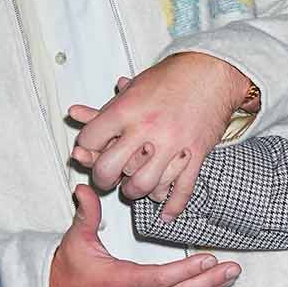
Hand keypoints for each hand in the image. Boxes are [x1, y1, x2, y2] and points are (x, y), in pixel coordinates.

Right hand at [48, 185, 239, 286]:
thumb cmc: (66, 270)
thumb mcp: (75, 239)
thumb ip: (86, 213)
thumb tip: (85, 189)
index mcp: (118, 282)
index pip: (161, 278)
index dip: (188, 270)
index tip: (210, 258)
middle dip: (209, 282)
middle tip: (232, 270)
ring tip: (226, 280)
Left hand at [68, 53, 251, 217]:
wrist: (211, 72)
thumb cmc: (172, 78)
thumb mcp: (134, 88)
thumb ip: (107, 109)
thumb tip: (76, 115)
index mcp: (128, 110)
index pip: (91, 139)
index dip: (85, 147)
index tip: (88, 150)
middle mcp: (148, 129)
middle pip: (111, 169)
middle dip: (104, 179)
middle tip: (106, 178)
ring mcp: (173, 144)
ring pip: (144, 185)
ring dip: (135, 192)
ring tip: (134, 187)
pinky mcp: (195, 154)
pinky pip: (181, 190)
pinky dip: (172, 207)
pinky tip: (164, 214)